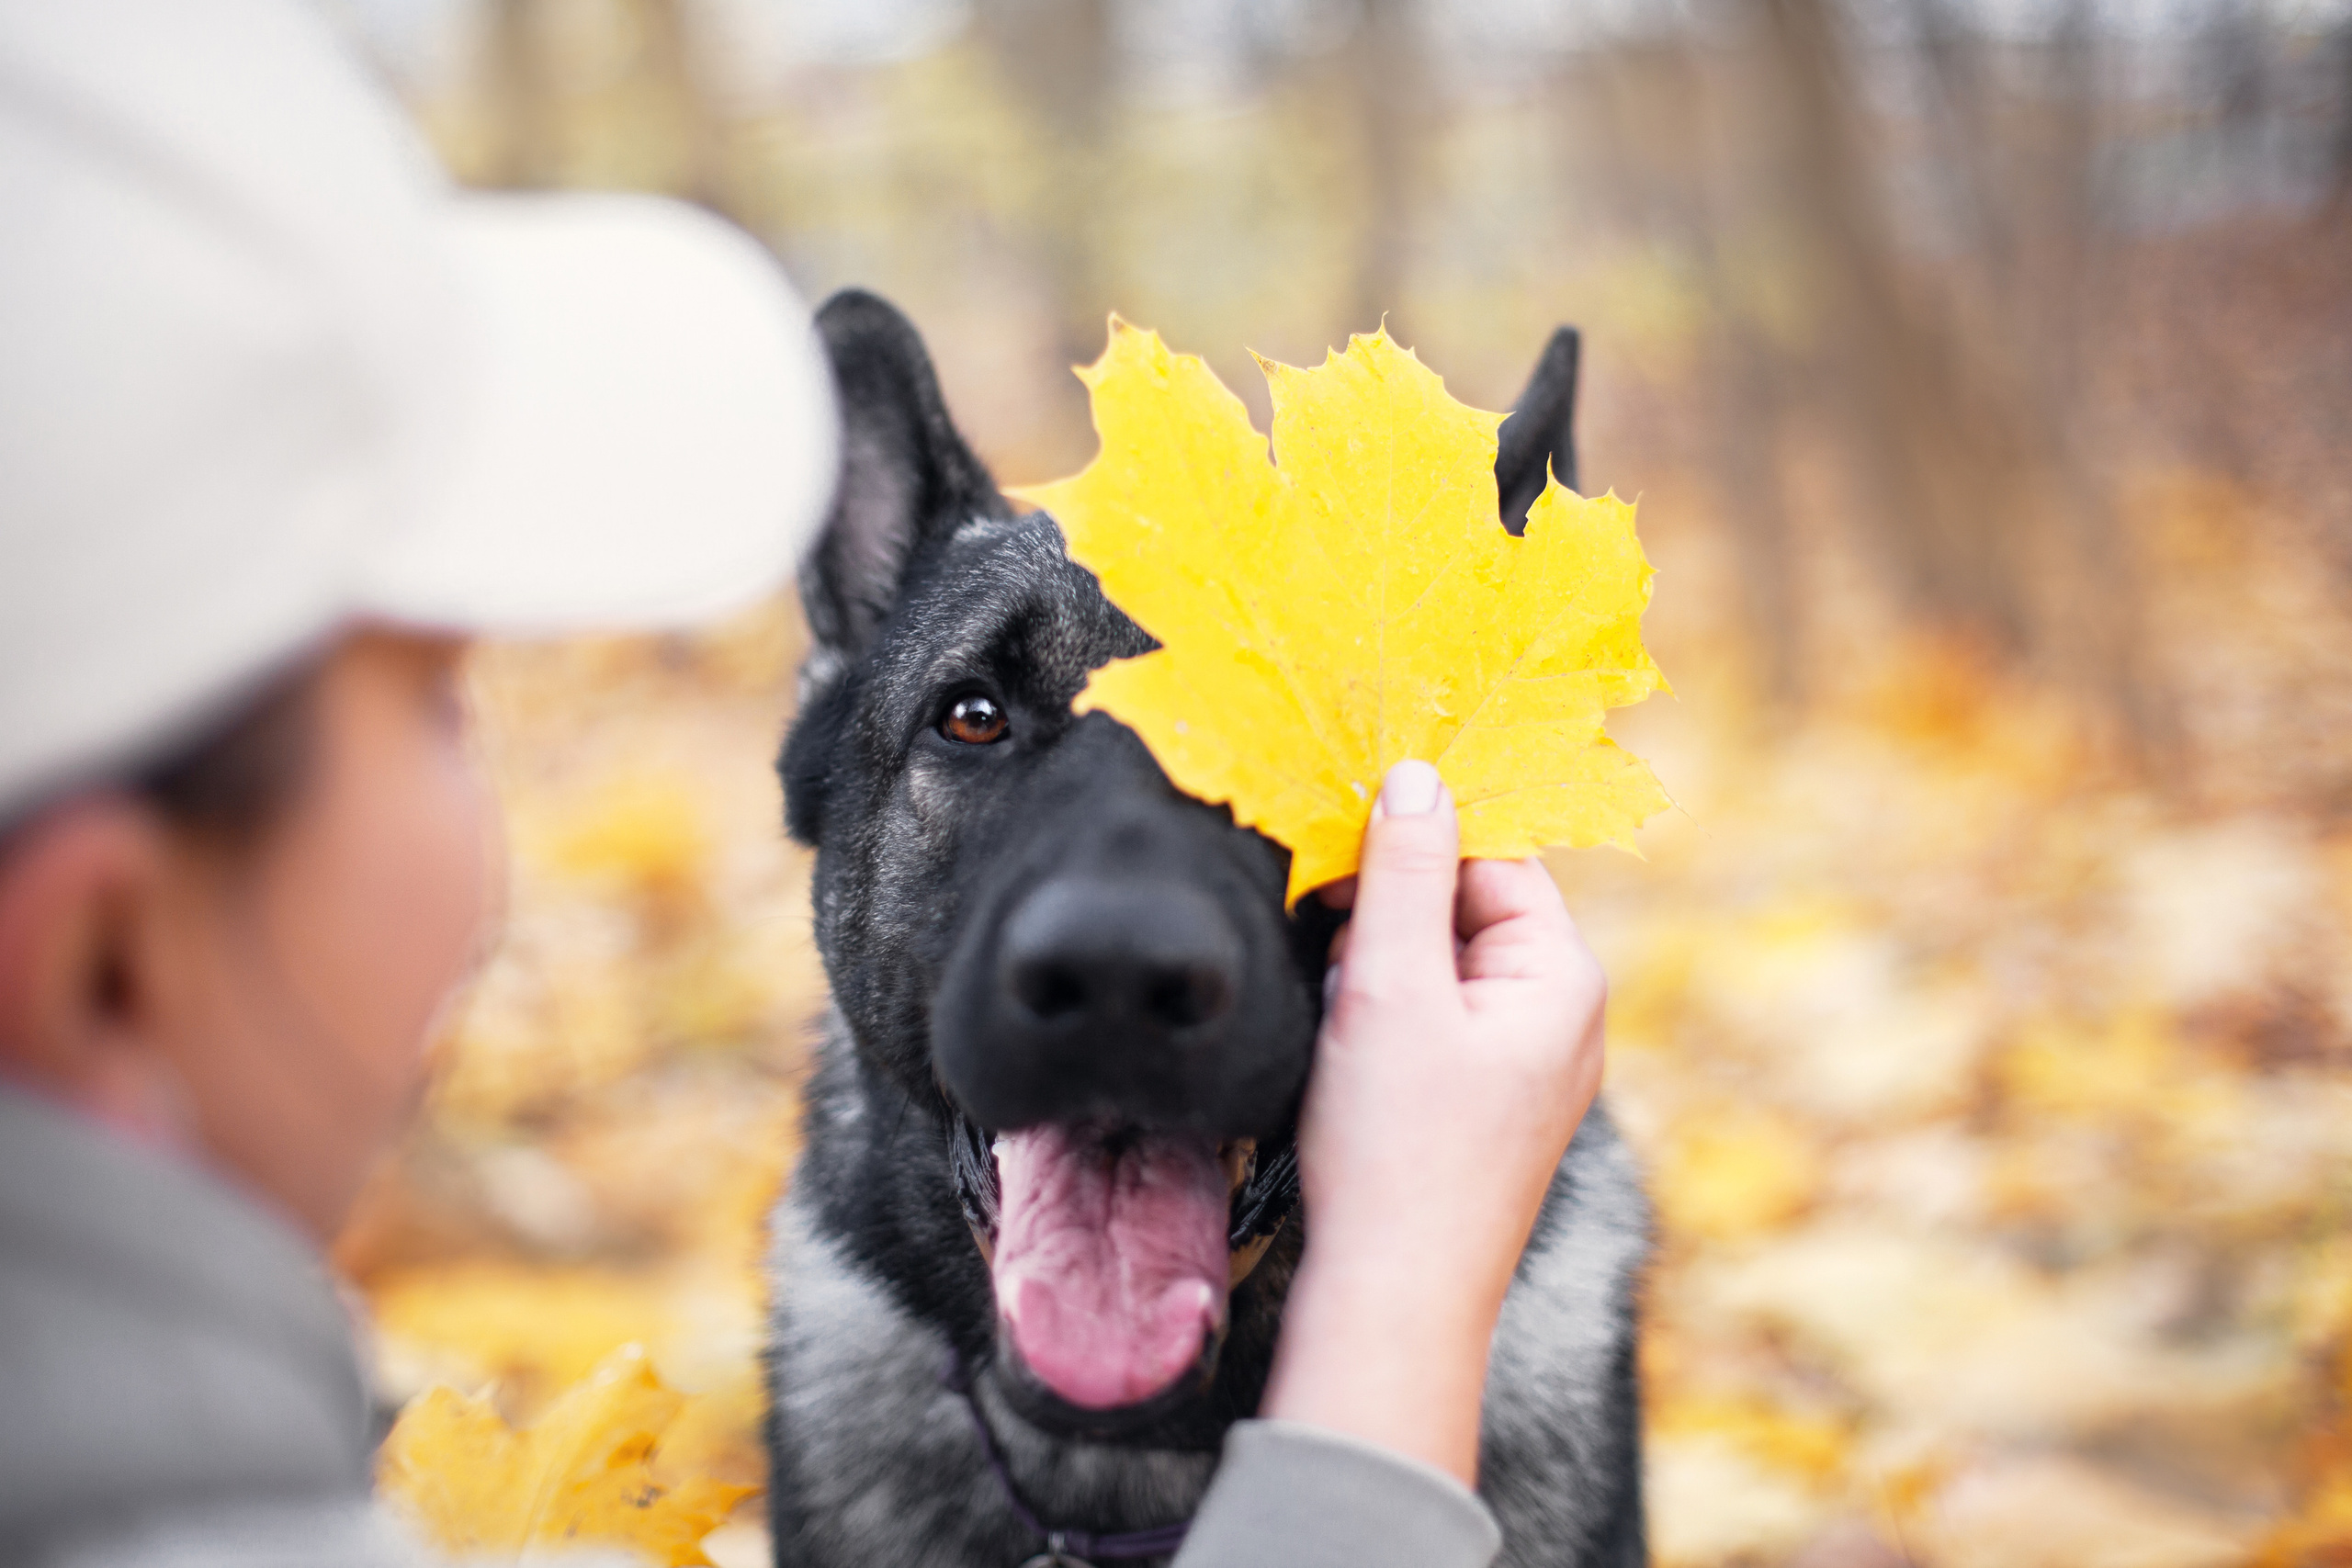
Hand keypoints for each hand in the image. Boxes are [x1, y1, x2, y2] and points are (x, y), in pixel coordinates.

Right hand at [1260, 760, 1607, 1485]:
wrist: (1394, 1295)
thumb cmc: (1397, 1148)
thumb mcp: (1391, 986)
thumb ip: (1405, 873)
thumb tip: (1417, 775)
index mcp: (1562, 977)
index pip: (1496, 858)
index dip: (1416, 843)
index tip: (1339, 847)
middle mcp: (1561, 1017)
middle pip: (1469, 908)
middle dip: (1390, 912)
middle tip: (1327, 940)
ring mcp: (1527, 1066)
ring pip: (1443, 965)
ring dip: (1380, 966)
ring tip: (1342, 1014)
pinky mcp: (1487, 1106)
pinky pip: (1436, 1020)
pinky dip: (1385, 1015)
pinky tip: (1348, 1049)